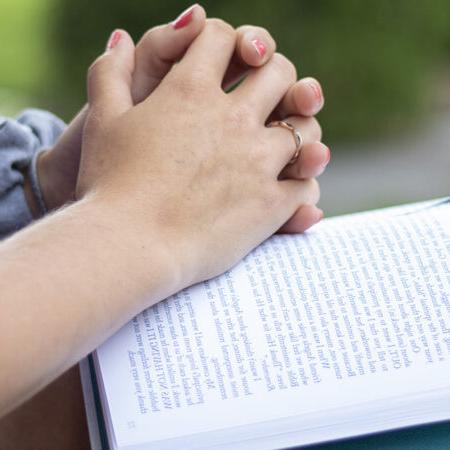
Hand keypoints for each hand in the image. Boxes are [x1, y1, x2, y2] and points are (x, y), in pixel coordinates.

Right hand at [78, 21, 320, 288]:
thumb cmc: (110, 186)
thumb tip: (119, 38)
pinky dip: (301, 183)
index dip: (221, 40)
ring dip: (299, 131)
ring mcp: (258, 161)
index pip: (220, 36)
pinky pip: (305, 185)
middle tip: (267, 94)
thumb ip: (108, 73)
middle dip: (276, 75)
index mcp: (190, 91)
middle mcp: (233, 119)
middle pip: (280, 72)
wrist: (131, 246)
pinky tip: (286, 188)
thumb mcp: (101, 122)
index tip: (220, 56)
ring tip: (284, 144)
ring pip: (305, 129)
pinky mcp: (271, 204)